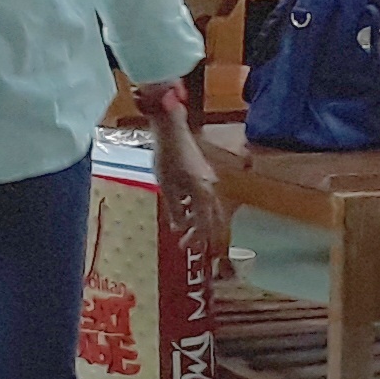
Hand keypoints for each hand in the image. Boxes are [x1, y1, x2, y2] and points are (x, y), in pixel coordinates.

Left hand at [142, 85, 227, 256]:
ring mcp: (209, 180)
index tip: (187, 247)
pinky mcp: (204, 174)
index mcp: (203, 193)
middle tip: (190, 245)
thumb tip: (178, 227)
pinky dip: (198, 209)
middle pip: (212, 218)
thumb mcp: (167, 187)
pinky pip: (205, 197)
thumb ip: (175, 209)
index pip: (205, 223)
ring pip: (210, 208)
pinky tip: (185, 210)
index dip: (196, 237)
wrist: (172, 131)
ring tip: (187, 230)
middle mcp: (211, 188)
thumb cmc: (168, 158)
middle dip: (202, 233)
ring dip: (200, 221)